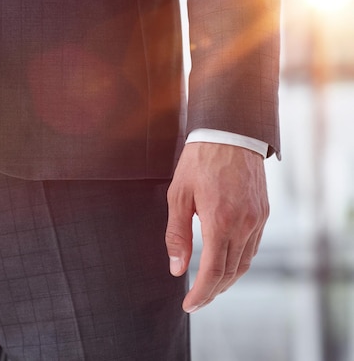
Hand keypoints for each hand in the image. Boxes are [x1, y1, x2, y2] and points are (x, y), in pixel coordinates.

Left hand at [165, 143, 268, 312]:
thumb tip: (176, 268)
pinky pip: (253, 247)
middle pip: (230, 272)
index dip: (200, 293)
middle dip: (212, 292)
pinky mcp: (263, 213)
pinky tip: (225, 264)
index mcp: (220, 221)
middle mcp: (243, 224)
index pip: (212, 271)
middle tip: (196, 302)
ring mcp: (257, 219)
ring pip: (244, 263)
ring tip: (209, 288)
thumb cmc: (199, 161)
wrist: (230, 132)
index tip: (188, 305)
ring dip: (227, 280)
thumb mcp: (178, 196)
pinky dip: (238, 262)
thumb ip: (177, 234)